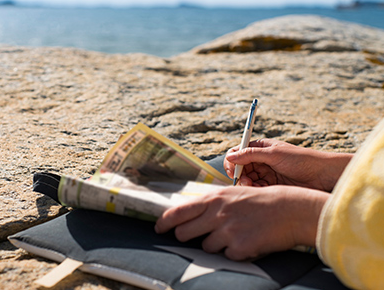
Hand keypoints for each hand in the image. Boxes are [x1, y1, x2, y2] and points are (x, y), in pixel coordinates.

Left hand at [155, 185, 328, 260]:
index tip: (158, 228)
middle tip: (195, 237)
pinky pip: (227, 256)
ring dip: (217, 245)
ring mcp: (227, 231)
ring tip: (237, 233)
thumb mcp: (233, 194)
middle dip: (186, 237)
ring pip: (206, 247)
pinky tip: (248, 241)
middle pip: (185, 233)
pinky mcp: (239, 248)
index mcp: (214, 198)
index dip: (165, 222)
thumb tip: (191, 215)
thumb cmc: (262, 200)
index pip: (179, 212)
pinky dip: (235, 252)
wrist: (291, 209)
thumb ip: (212, 204)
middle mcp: (217, 214)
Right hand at [224, 139, 352, 190]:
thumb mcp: (274, 154)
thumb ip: (250, 155)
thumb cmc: (301, 159)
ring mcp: (266, 173)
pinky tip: (262, 191)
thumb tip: (229, 156)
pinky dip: (256, 190)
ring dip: (248, 184)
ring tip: (255, 187)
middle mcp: (262, 160)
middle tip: (245, 182)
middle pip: (240, 168)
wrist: (323, 175)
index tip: (233, 170)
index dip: (233, 161)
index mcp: (261, 147)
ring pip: (248, 179)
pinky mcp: (272, 185)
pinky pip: (257, 188)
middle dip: (240, 175)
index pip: (238, 152)